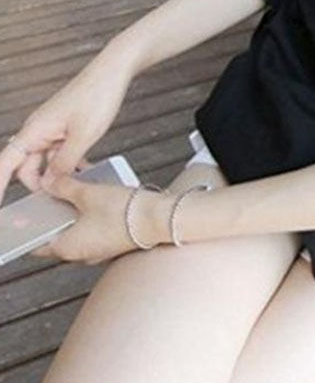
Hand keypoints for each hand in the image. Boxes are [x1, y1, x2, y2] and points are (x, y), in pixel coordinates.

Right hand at [0, 47, 134, 204]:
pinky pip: (60, 150)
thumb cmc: (97, 96)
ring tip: (76, 186)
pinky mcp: (65, 126)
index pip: (5, 164)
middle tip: (57, 201)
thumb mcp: (83, 136)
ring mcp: (51, 128)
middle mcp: (38, 130)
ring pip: (46, 160)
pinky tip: (84, 169)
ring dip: (57, 173)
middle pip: (28, 167)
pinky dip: (68, 162)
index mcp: (34, 131)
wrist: (113, 72)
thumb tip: (47, 184)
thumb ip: (64, 163)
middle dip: (39, 184)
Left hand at [29, 174, 171, 264]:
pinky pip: (95, 227)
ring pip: (78, 228)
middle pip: (59, 231)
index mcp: (66, 247)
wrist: (159, 218)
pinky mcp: (113, 242)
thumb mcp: (88, 193)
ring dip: (77, 209)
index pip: (37, 242)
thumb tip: (50, 183)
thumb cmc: (124, 212)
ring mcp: (98, 250)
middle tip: (59, 189)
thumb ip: (65, 187)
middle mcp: (80, 254)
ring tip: (83, 186)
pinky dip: (92, 213)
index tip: (32, 209)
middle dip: (58, 210)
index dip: (33, 225)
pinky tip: (101, 194)